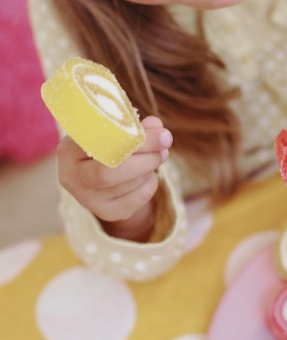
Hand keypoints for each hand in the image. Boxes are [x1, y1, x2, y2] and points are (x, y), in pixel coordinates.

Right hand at [57, 116, 172, 240]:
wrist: (99, 174)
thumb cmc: (107, 143)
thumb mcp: (115, 129)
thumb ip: (135, 126)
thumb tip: (157, 127)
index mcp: (69, 150)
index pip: (98, 143)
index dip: (129, 136)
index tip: (156, 129)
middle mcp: (72, 177)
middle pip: (109, 172)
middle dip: (144, 156)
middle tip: (165, 143)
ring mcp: (88, 199)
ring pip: (127, 184)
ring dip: (150, 167)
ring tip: (158, 154)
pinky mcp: (106, 213)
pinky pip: (136, 198)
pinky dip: (150, 183)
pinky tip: (149, 173)